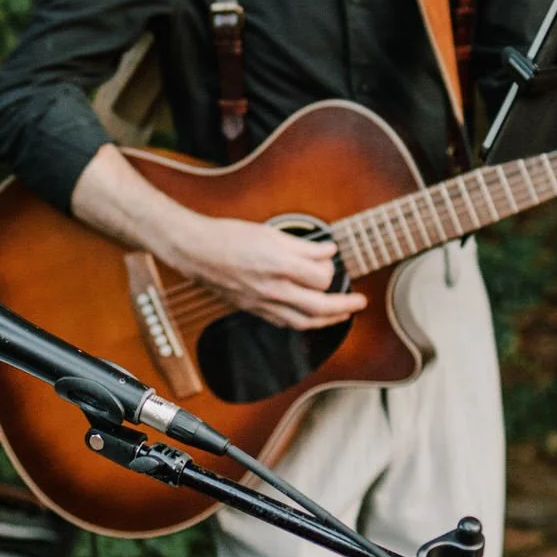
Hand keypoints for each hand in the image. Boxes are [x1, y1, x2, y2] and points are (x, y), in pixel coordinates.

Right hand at [174, 215, 367, 330]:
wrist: (195, 251)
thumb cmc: (228, 236)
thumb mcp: (270, 233)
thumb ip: (302, 246)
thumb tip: (327, 252)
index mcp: (280, 265)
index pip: (322, 277)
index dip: (332, 269)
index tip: (331, 259)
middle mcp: (274, 289)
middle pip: (319, 307)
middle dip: (345, 306)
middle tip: (361, 303)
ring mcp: (263, 303)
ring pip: (304, 321)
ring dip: (328, 321)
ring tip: (342, 315)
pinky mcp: (253, 309)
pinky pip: (284, 323)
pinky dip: (303, 323)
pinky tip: (310, 319)